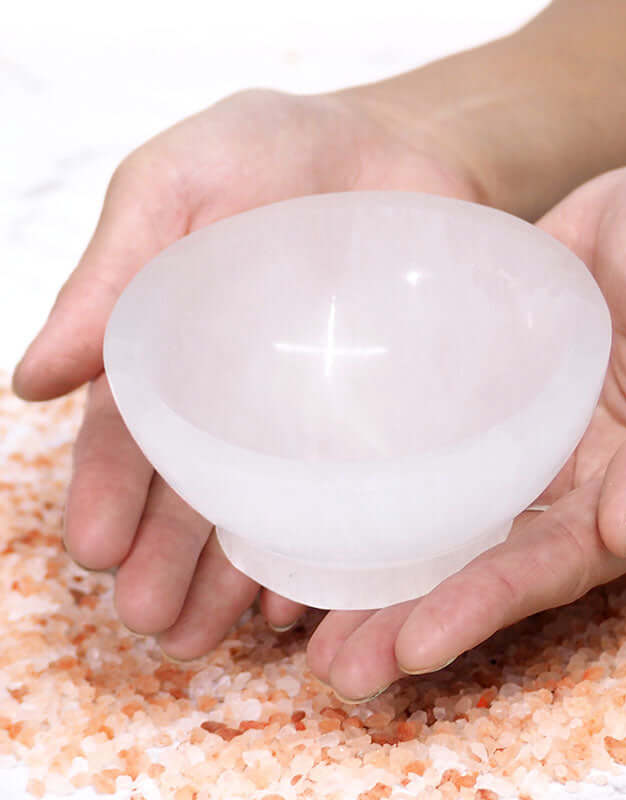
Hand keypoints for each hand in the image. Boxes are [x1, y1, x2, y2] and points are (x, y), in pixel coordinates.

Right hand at [13, 89, 480, 653]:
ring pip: (267, 508)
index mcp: (176, 348)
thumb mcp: (177, 185)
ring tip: (211, 635)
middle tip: (155, 621)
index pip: (131, 434)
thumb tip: (30, 382)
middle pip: (194, 490)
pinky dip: (328, 543)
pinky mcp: (384, 413)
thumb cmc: (273, 150)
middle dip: (166, 559)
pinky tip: (308, 591)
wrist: (395, 144)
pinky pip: (355, 492)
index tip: (95, 550)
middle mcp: (240, 395)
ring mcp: (314, 413)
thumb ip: (112, 274)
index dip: (108, 492)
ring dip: (236, 575)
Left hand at [306, 144, 625, 701]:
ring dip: (382, 574)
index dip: (485, 607)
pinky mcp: (485, 397)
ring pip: (446, 520)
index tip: (411, 647)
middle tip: (340, 669)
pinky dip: (379, 488)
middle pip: (486, 564)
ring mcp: (523, 440)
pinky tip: (323, 512)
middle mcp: (571, 478)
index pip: (553, 564)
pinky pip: (429, 450)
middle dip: (414, 619)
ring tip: (305, 622)